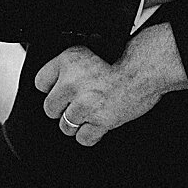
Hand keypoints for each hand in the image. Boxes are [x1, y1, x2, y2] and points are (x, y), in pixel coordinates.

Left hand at [35, 23, 187, 145]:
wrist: (146, 68)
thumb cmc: (126, 57)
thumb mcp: (91, 50)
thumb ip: (71, 67)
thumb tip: (59, 83)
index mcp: (68, 61)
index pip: (40, 82)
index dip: (52, 88)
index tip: (60, 91)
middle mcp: (71, 82)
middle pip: (50, 108)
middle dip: (63, 108)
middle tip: (78, 103)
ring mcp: (84, 104)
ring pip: (65, 125)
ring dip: (77, 123)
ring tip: (91, 113)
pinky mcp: (99, 120)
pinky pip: (83, 138)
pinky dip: (90, 134)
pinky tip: (97, 124)